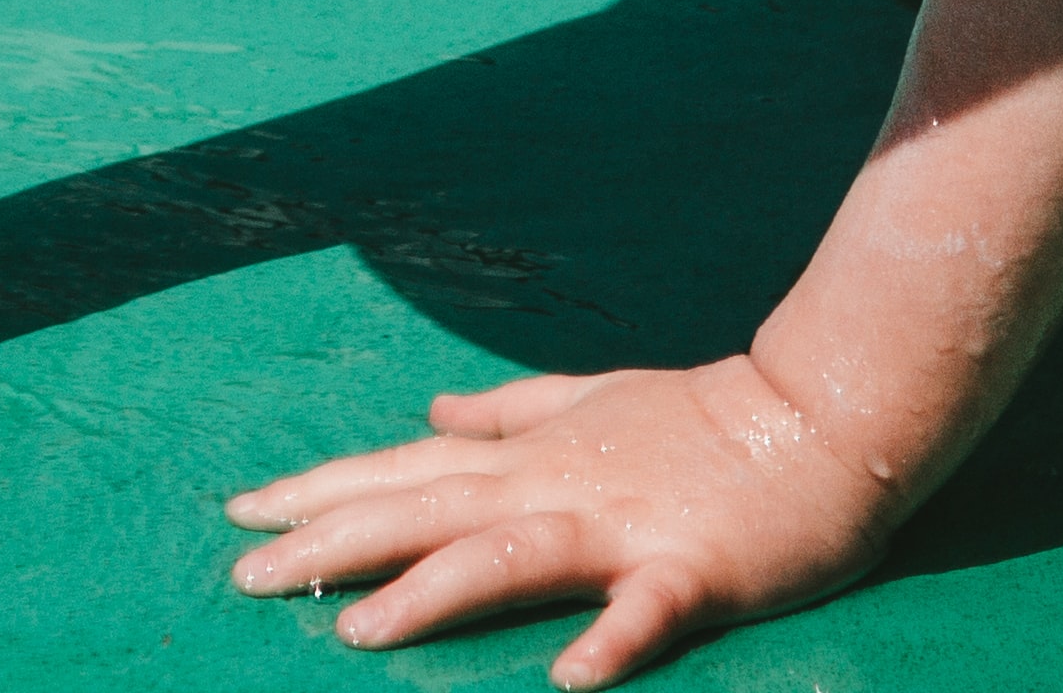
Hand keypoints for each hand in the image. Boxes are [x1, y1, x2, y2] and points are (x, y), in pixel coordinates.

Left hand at [224, 356, 895, 686]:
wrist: (823, 414)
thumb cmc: (706, 413)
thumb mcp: (593, 397)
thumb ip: (507, 411)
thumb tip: (431, 409)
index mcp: (533, 454)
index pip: (406, 469)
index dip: (321, 491)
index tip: (238, 512)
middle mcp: (557, 483)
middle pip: (426, 510)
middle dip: (333, 542)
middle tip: (245, 576)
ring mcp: (622, 523)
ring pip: (507, 555)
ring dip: (432, 592)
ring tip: (357, 631)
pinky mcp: (692, 567)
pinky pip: (644, 609)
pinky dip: (608, 640)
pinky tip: (568, 679)